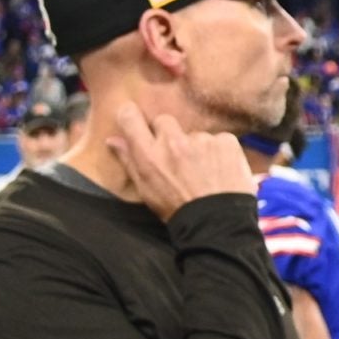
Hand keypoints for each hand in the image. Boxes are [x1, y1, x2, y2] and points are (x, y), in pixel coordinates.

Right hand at [106, 102, 253, 222]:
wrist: (216, 223)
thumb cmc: (176, 208)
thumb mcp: (145, 190)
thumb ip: (129, 160)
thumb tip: (112, 139)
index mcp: (149, 155)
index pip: (130, 118)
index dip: (131, 115)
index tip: (134, 118)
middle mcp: (173, 142)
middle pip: (164, 121)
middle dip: (168, 134)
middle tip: (177, 157)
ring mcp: (202, 140)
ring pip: (195, 134)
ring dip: (197, 147)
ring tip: (204, 171)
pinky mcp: (226, 141)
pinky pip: (219, 139)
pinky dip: (220, 152)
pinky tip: (220, 170)